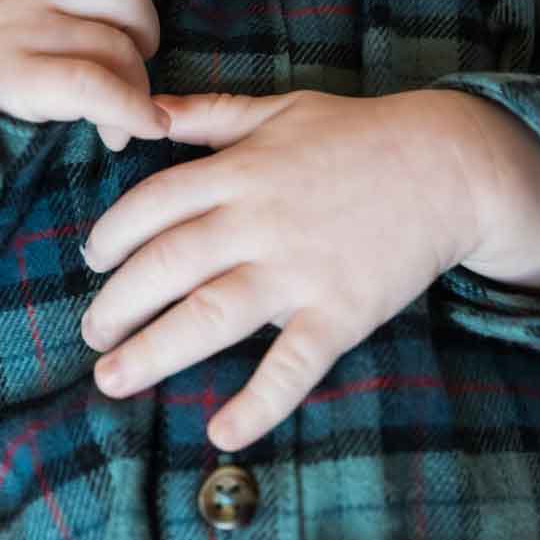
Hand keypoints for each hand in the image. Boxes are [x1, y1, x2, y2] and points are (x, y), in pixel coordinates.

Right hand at [0, 0, 170, 149]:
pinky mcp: (16, 77)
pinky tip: (140, 130)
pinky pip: (97, 86)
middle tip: (132, 81)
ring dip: (134, 95)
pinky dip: (132, 110)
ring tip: (114, 130)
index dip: (133, 12)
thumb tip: (128, 45)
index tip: (130, 47)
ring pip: (116, 48)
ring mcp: (19, 30)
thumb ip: (52, 14)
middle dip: (145, 38)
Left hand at [78, 88, 481, 449]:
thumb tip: (147, 109)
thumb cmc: (360, 134)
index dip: (110, 236)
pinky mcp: (340, 312)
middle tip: (91, 334)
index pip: (151, 206)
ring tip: (111, 379)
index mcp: (239, 172)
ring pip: (210, 316)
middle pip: (165, 265)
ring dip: (154, 352)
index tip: (93, 261)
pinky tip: (220, 431)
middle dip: (117, 304)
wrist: (449, 165)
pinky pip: (293, 365)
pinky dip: (257, 402)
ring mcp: (299, 271)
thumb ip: (209, 114)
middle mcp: (258, 222)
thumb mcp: (279, 109)